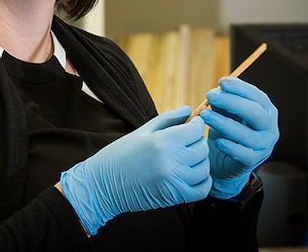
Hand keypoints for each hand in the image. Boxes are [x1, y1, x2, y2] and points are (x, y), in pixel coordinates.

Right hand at [59, 106, 211, 235]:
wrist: (102, 185)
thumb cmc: (119, 154)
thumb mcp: (141, 131)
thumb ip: (168, 118)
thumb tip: (189, 109)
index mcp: (160, 141)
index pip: (195, 129)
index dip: (196, 124)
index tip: (192, 124)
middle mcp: (170, 161)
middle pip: (202, 147)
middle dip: (198, 141)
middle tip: (188, 140)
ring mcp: (174, 181)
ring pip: (205, 167)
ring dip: (200, 160)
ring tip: (188, 156)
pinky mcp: (175, 197)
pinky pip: (203, 188)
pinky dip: (203, 180)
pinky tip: (192, 173)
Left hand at [200, 77, 278, 199]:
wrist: (225, 161)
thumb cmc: (227, 130)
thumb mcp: (226, 113)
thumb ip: (223, 103)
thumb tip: (217, 91)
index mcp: (266, 110)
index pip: (256, 96)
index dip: (239, 88)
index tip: (221, 82)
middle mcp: (269, 127)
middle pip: (254, 112)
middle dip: (231, 102)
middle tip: (210, 96)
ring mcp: (264, 145)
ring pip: (246, 134)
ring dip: (223, 123)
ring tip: (204, 115)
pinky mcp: (253, 161)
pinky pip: (243, 154)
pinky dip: (231, 147)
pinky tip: (218, 141)